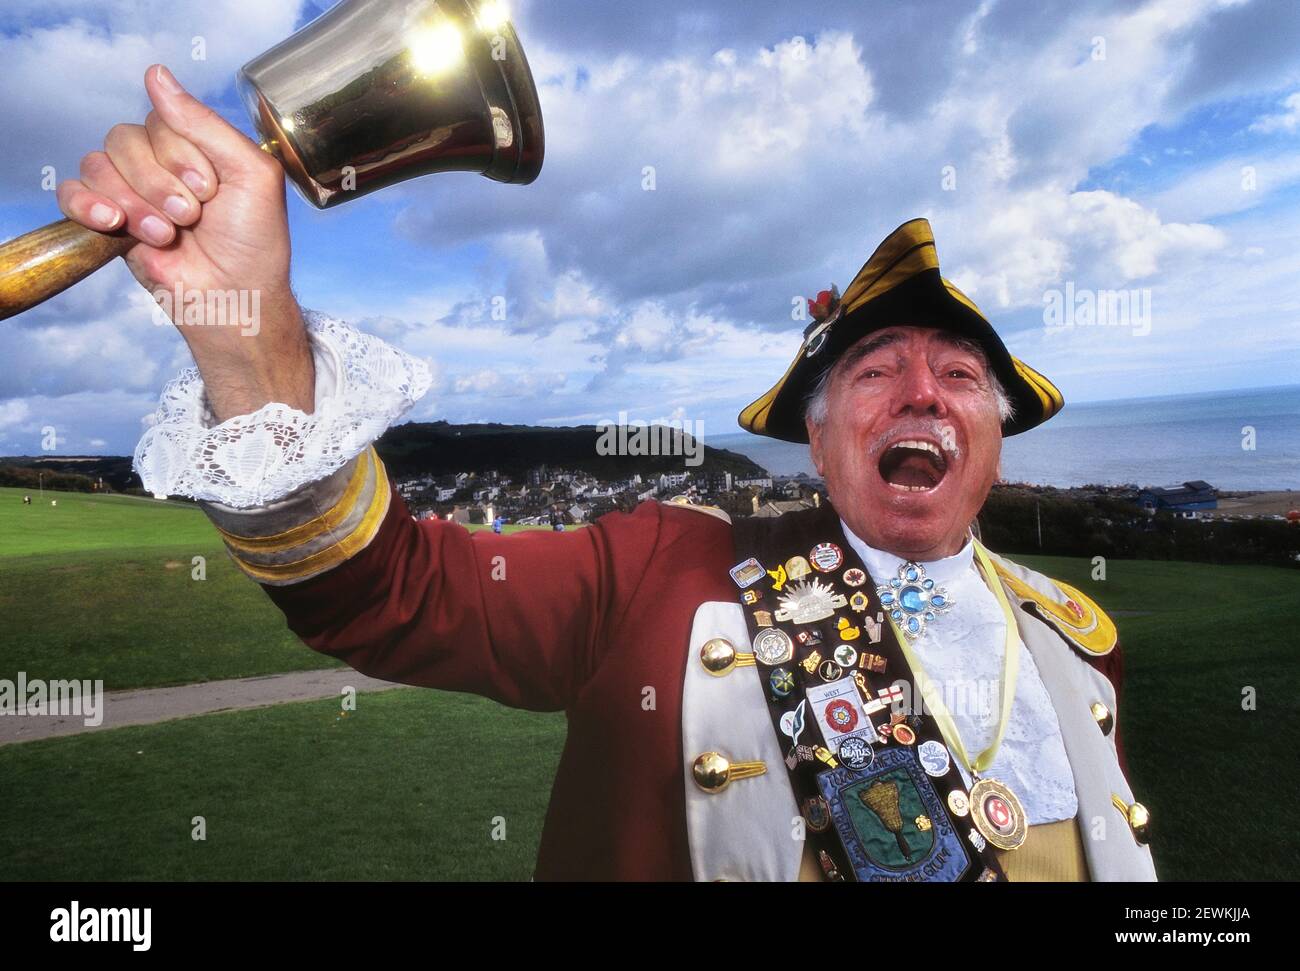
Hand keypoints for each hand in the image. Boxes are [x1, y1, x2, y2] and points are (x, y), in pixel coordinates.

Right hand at [56, 64, 313, 420]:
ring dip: (135, 202)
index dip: (181, 155)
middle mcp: (161, 162)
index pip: (162, 119)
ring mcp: (132, 190)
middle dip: (159, 183)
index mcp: (196, 146)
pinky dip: (87, 203)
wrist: (235, 299)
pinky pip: (72, 191)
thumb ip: (205, 123)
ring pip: (99, 164)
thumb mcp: (251, 174)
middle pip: (126, 138)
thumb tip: (156, 74)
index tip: (211, 191)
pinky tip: (112, 221)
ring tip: (166, 234)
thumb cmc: (254, 244)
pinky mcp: (109, 221)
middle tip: (191, 217)